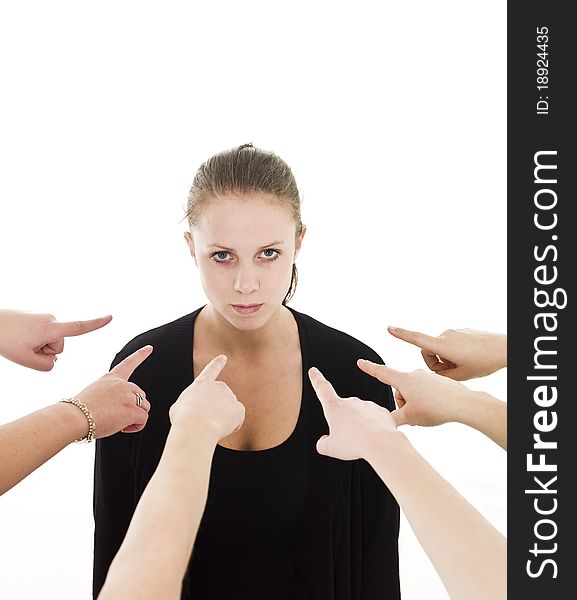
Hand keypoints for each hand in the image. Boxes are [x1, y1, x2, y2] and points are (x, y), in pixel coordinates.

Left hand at [0, 310, 111, 370]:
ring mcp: (45, 318)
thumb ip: (48, 365)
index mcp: (51, 329)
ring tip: (20, 341)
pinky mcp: (38, 319)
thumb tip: (54, 359)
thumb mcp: (28, 360)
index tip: (111, 317)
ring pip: (50, 342)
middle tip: (25, 347)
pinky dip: (33, 340)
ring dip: (37, 346)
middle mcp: (51, 320)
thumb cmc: (5, 339)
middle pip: (58, 346)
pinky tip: (20, 337)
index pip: (80, 327)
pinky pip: (43, 336)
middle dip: (44, 351)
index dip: (97, 323)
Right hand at [73, 346, 152, 436]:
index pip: (128, 363)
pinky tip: (124, 428)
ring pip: (144, 407)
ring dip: (135, 418)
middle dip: (133, 407)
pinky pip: (143, 419)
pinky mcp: (131, 410)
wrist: (73, 418)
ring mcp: (128, 396)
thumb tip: (120, 409)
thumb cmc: (78, 411)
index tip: (150, 348)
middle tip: (117, 417)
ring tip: (119, 423)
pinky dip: (137, 426)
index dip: (140, 355)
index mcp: (111, 378)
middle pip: (140, 395)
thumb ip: (111, 395)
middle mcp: (122, 384)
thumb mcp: (94, 393)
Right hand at [169, 355, 244, 440]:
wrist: (196, 426)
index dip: (217, 363)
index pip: (211, 370)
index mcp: (202, 384)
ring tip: (209, 425)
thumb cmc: (183, 419)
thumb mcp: (178, 407)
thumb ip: (190, 403)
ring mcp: (230, 396)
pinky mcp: (239, 408)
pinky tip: (220, 428)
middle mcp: (218, 386)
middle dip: (216, 409)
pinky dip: (231, 426)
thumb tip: (195, 410)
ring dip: (221, 419)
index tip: (223, 357)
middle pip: (220, 399)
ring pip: (228, 411)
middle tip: (204, 420)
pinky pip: (237, 420)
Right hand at [308, 367, 397, 459]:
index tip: (314, 371)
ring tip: (363, 441)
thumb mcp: (330, 448)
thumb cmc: (355, 444)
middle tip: (348, 439)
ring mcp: (367, 405)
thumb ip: (323, 444)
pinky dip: (373, 428)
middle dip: (345, 423)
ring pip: (360, 416)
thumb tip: (323, 442)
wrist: (381, 444)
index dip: (317, 379)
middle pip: (343, 411)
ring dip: (360, 426)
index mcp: (335, 407)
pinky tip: (374, 438)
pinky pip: (374, 419)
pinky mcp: (381, 411)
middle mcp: (351, 402)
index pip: (322, 388)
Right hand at [357, 360, 475, 426]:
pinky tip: (436, 409)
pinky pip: (426, 391)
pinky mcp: (439, 381)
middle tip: (413, 415)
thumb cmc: (436, 408)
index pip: (382, 373)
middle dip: (403, 402)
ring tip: (426, 413)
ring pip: (413, 391)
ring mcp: (428, 377)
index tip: (361, 362)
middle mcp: (415, 374)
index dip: (370, 368)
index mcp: (405, 379)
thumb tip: (384, 421)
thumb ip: (392, 419)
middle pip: (399, 389)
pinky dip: (426, 401)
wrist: (463, 404)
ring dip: (414, 403)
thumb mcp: (410, 417)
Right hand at [387, 326, 506, 380]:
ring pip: (441, 349)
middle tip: (452, 373)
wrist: (504, 349)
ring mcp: (454, 332)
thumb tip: (434, 375)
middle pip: (429, 352)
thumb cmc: (485, 362)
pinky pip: (452, 345)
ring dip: (447, 359)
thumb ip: (441, 376)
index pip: (415, 338)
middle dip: (436, 363)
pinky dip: (456, 354)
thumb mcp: (460, 376)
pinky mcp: (462, 332)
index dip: (400, 334)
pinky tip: (470, 359)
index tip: (389, 328)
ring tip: (464, 366)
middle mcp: (445, 335)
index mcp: (442, 345)